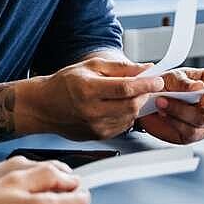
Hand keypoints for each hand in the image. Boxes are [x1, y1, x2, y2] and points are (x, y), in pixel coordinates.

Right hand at [22, 57, 163, 139]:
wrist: (45, 106)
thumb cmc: (65, 83)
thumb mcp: (92, 66)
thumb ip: (120, 67)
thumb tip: (145, 69)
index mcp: (88, 90)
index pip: (125, 88)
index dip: (145, 84)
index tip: (157, 80)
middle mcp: (91, 111)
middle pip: (131, 105)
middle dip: (144, 94)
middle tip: (147, 85)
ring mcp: (95, 127)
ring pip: (130, 117)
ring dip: (137, 104)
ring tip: (132, 94)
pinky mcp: (98, 136)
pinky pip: (123, 126)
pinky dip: (127, 115)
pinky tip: (120, 105)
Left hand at [137, 62, 203, 144]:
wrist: (146, 104)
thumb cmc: (164, 87)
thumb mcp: (171, 77)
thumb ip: (184, 82)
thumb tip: (198, 87)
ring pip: (202, 118)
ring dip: (181, 110)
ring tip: (162, 102)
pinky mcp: (194, 134)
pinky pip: (190, 131)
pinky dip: (174, 121)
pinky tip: (164, 113)